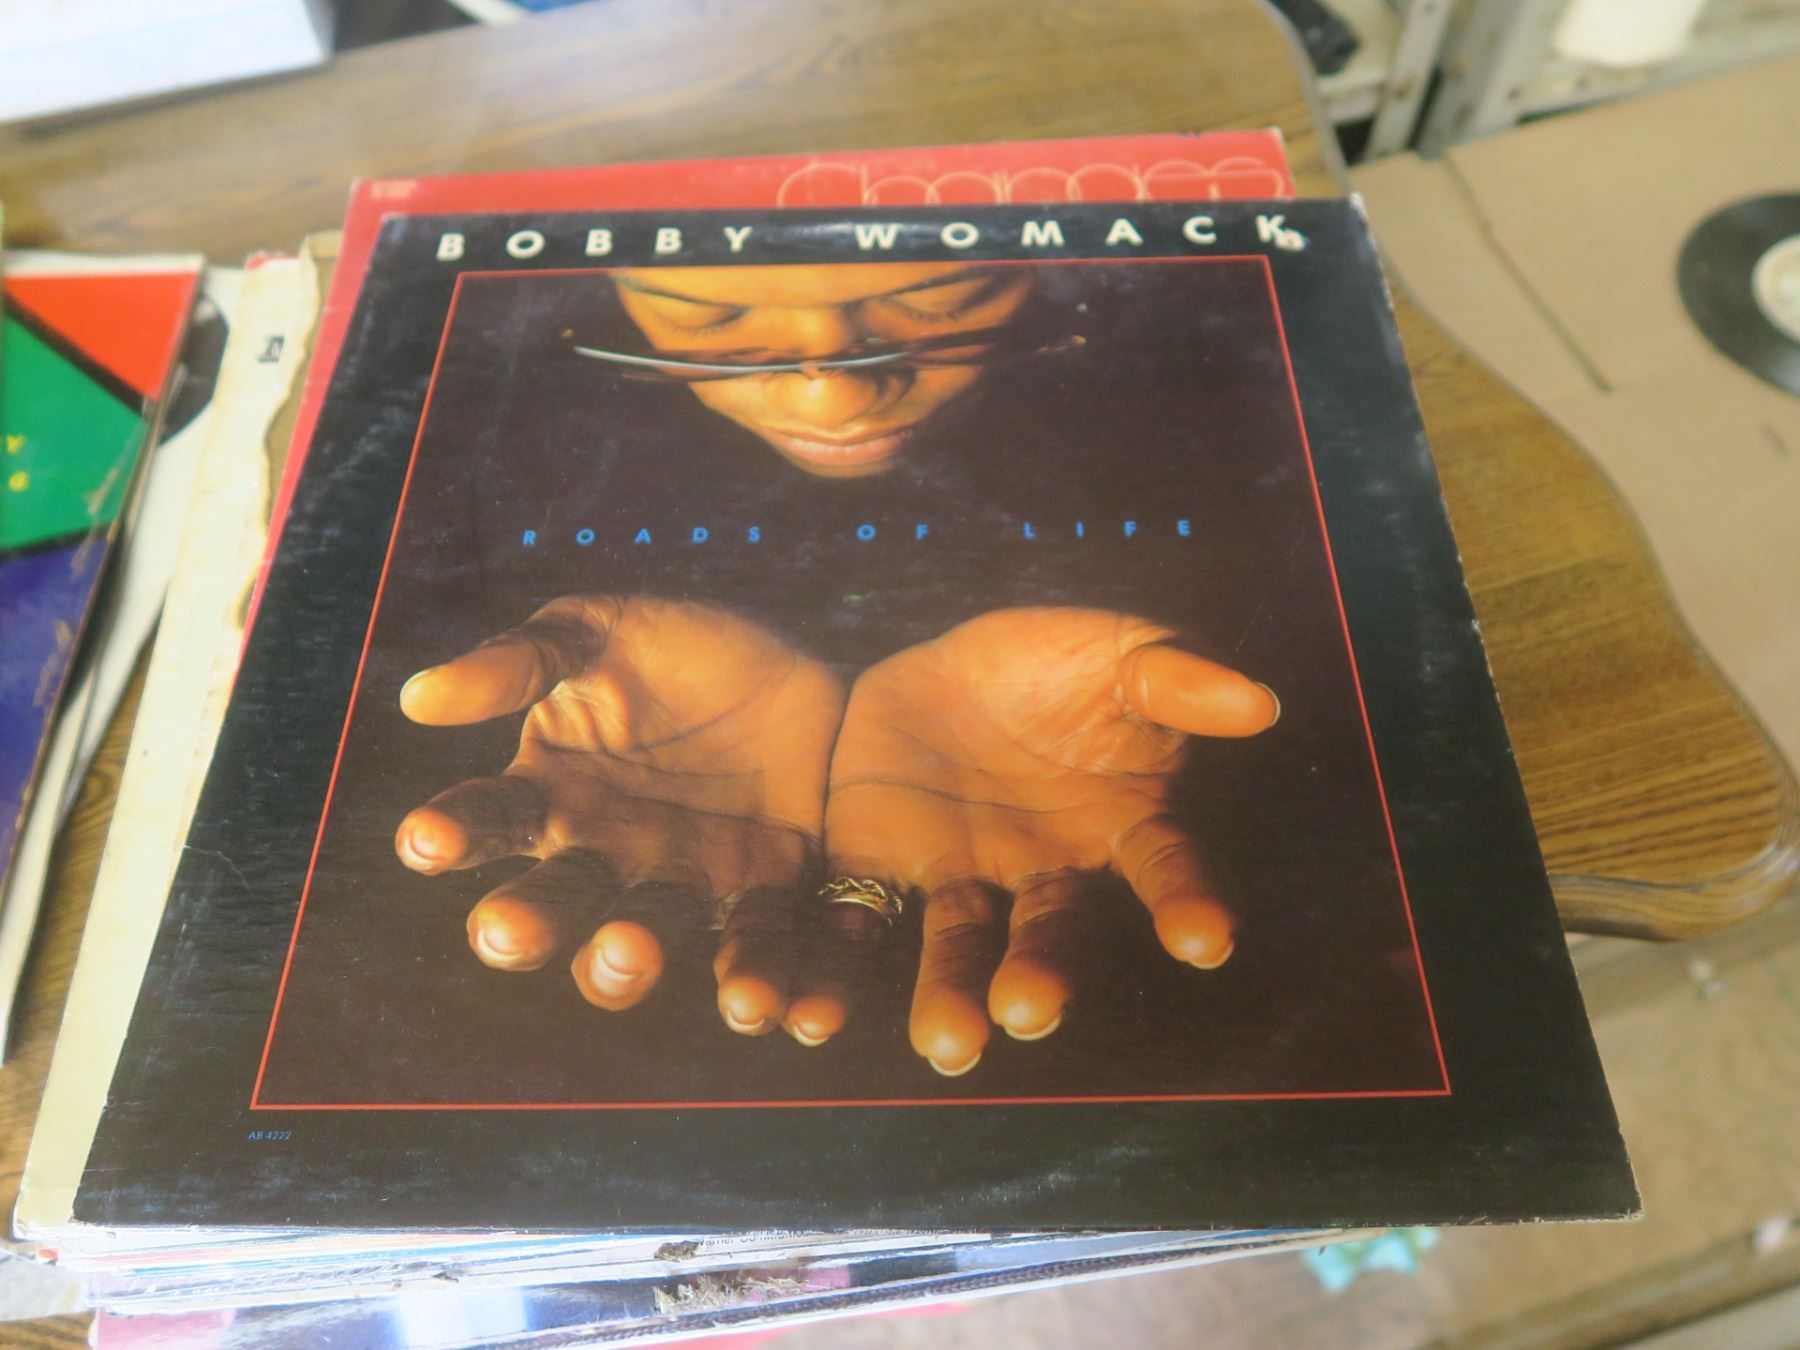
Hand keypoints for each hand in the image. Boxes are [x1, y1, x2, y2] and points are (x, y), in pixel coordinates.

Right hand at [394, 595, 846, 1032]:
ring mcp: (682, 886)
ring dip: (628, 960)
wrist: (801, 671)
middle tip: (505, 931)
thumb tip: (420, 697)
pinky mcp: (762, 899)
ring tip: (630, 947)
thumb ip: (521, 660)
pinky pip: (754, 948)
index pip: (487, 820)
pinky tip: (760, 999)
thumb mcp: (599, 632)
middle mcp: (604, 858)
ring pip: (640, 943)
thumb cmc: (679, 653)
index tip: (422, 840)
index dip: (452, 833)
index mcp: (551, 796)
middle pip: (553, 904)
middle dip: (529, 923)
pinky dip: (756, 980)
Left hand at [821, 607, 1278, 1074]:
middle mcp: (1043, 872)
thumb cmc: (1059, 663)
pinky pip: (855, 923)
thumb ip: (1175, 678)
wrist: (944, 659)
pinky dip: (833, 968)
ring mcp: (959, 876)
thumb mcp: (1118, 651)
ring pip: (955, 946)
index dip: (1187, 902)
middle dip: (1042, 974)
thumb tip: (1259, 701)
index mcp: (1117, 824)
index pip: (1163, 869)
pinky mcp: (876, 865)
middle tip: (1029, 1010)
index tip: (1206, 940)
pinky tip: (814, 1010)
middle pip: (1049, 934)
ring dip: (948, 996)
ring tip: (945, 1041)